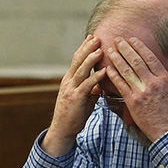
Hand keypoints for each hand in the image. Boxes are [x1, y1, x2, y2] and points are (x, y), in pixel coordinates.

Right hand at [41, 35, 107, 156]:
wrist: (63, 129)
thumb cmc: (74, 114)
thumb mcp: (83, 98)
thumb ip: (90, 89)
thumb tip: (100, 83)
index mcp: (69, 79)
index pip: (76, 59)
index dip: (84, 47)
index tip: (92, 37)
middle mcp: (68, 81)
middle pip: (78, 60)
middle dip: (87, 48)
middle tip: (97, 37)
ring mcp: (71, 89)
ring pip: (81, 70)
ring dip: (91, 59)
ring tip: (100, 49)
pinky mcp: (76, 98)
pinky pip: (87, 85)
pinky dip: (96, 77)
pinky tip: (104, 71)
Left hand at [105, 36, 167, 142]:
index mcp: (164, 79)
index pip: (150, 58)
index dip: (140, 47)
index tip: (132, 39)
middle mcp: (152, 83)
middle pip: (136, 61)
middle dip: (126, 48)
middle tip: (117, 39)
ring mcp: (141, 92)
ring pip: (126, 71)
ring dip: (117, 59)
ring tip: (110, 50)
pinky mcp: (132, 102)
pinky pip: (120, 86)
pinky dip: (113, 76)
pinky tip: (107, 68)